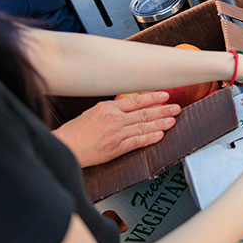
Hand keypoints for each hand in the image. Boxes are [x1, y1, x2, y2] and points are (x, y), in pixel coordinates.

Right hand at [52, 92, 180, 167]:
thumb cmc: (75, 131)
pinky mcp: (117, 148)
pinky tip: (161, 135)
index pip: (136, 100)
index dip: (153, 97)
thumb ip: (111, 110)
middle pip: (144, 113)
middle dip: (163, 109)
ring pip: (144, 126)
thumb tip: (128, 107)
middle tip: (176, 107)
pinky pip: (138, 141)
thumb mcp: (92, 113)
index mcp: (108, 107)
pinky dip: (150, 138)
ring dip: (161, 122)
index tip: (165, 95)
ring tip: (173, 119)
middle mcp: (114, 119)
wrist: (66, 147)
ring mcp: (117, 133)